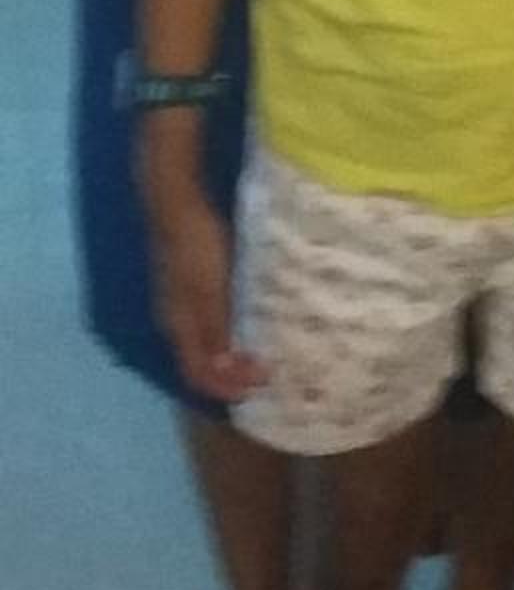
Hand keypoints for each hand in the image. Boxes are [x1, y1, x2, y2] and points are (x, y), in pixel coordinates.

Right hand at [148, 189, 266, 403]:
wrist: (178, 203)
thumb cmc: (197, 246)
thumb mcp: (209, 289)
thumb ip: (214, 329)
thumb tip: (220, 372)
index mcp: (179, 325)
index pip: (198, 372)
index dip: (226, 386)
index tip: (259, 385)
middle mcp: (175, 320)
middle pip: (199, 363)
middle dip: (228, 377)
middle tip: (263, 377)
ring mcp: (180, 301)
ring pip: (202, 345)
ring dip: (228, 357)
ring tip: (256, 357)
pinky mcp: (189, 284)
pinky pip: (207, 324)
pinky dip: (227, 335)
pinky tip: (244, 324)